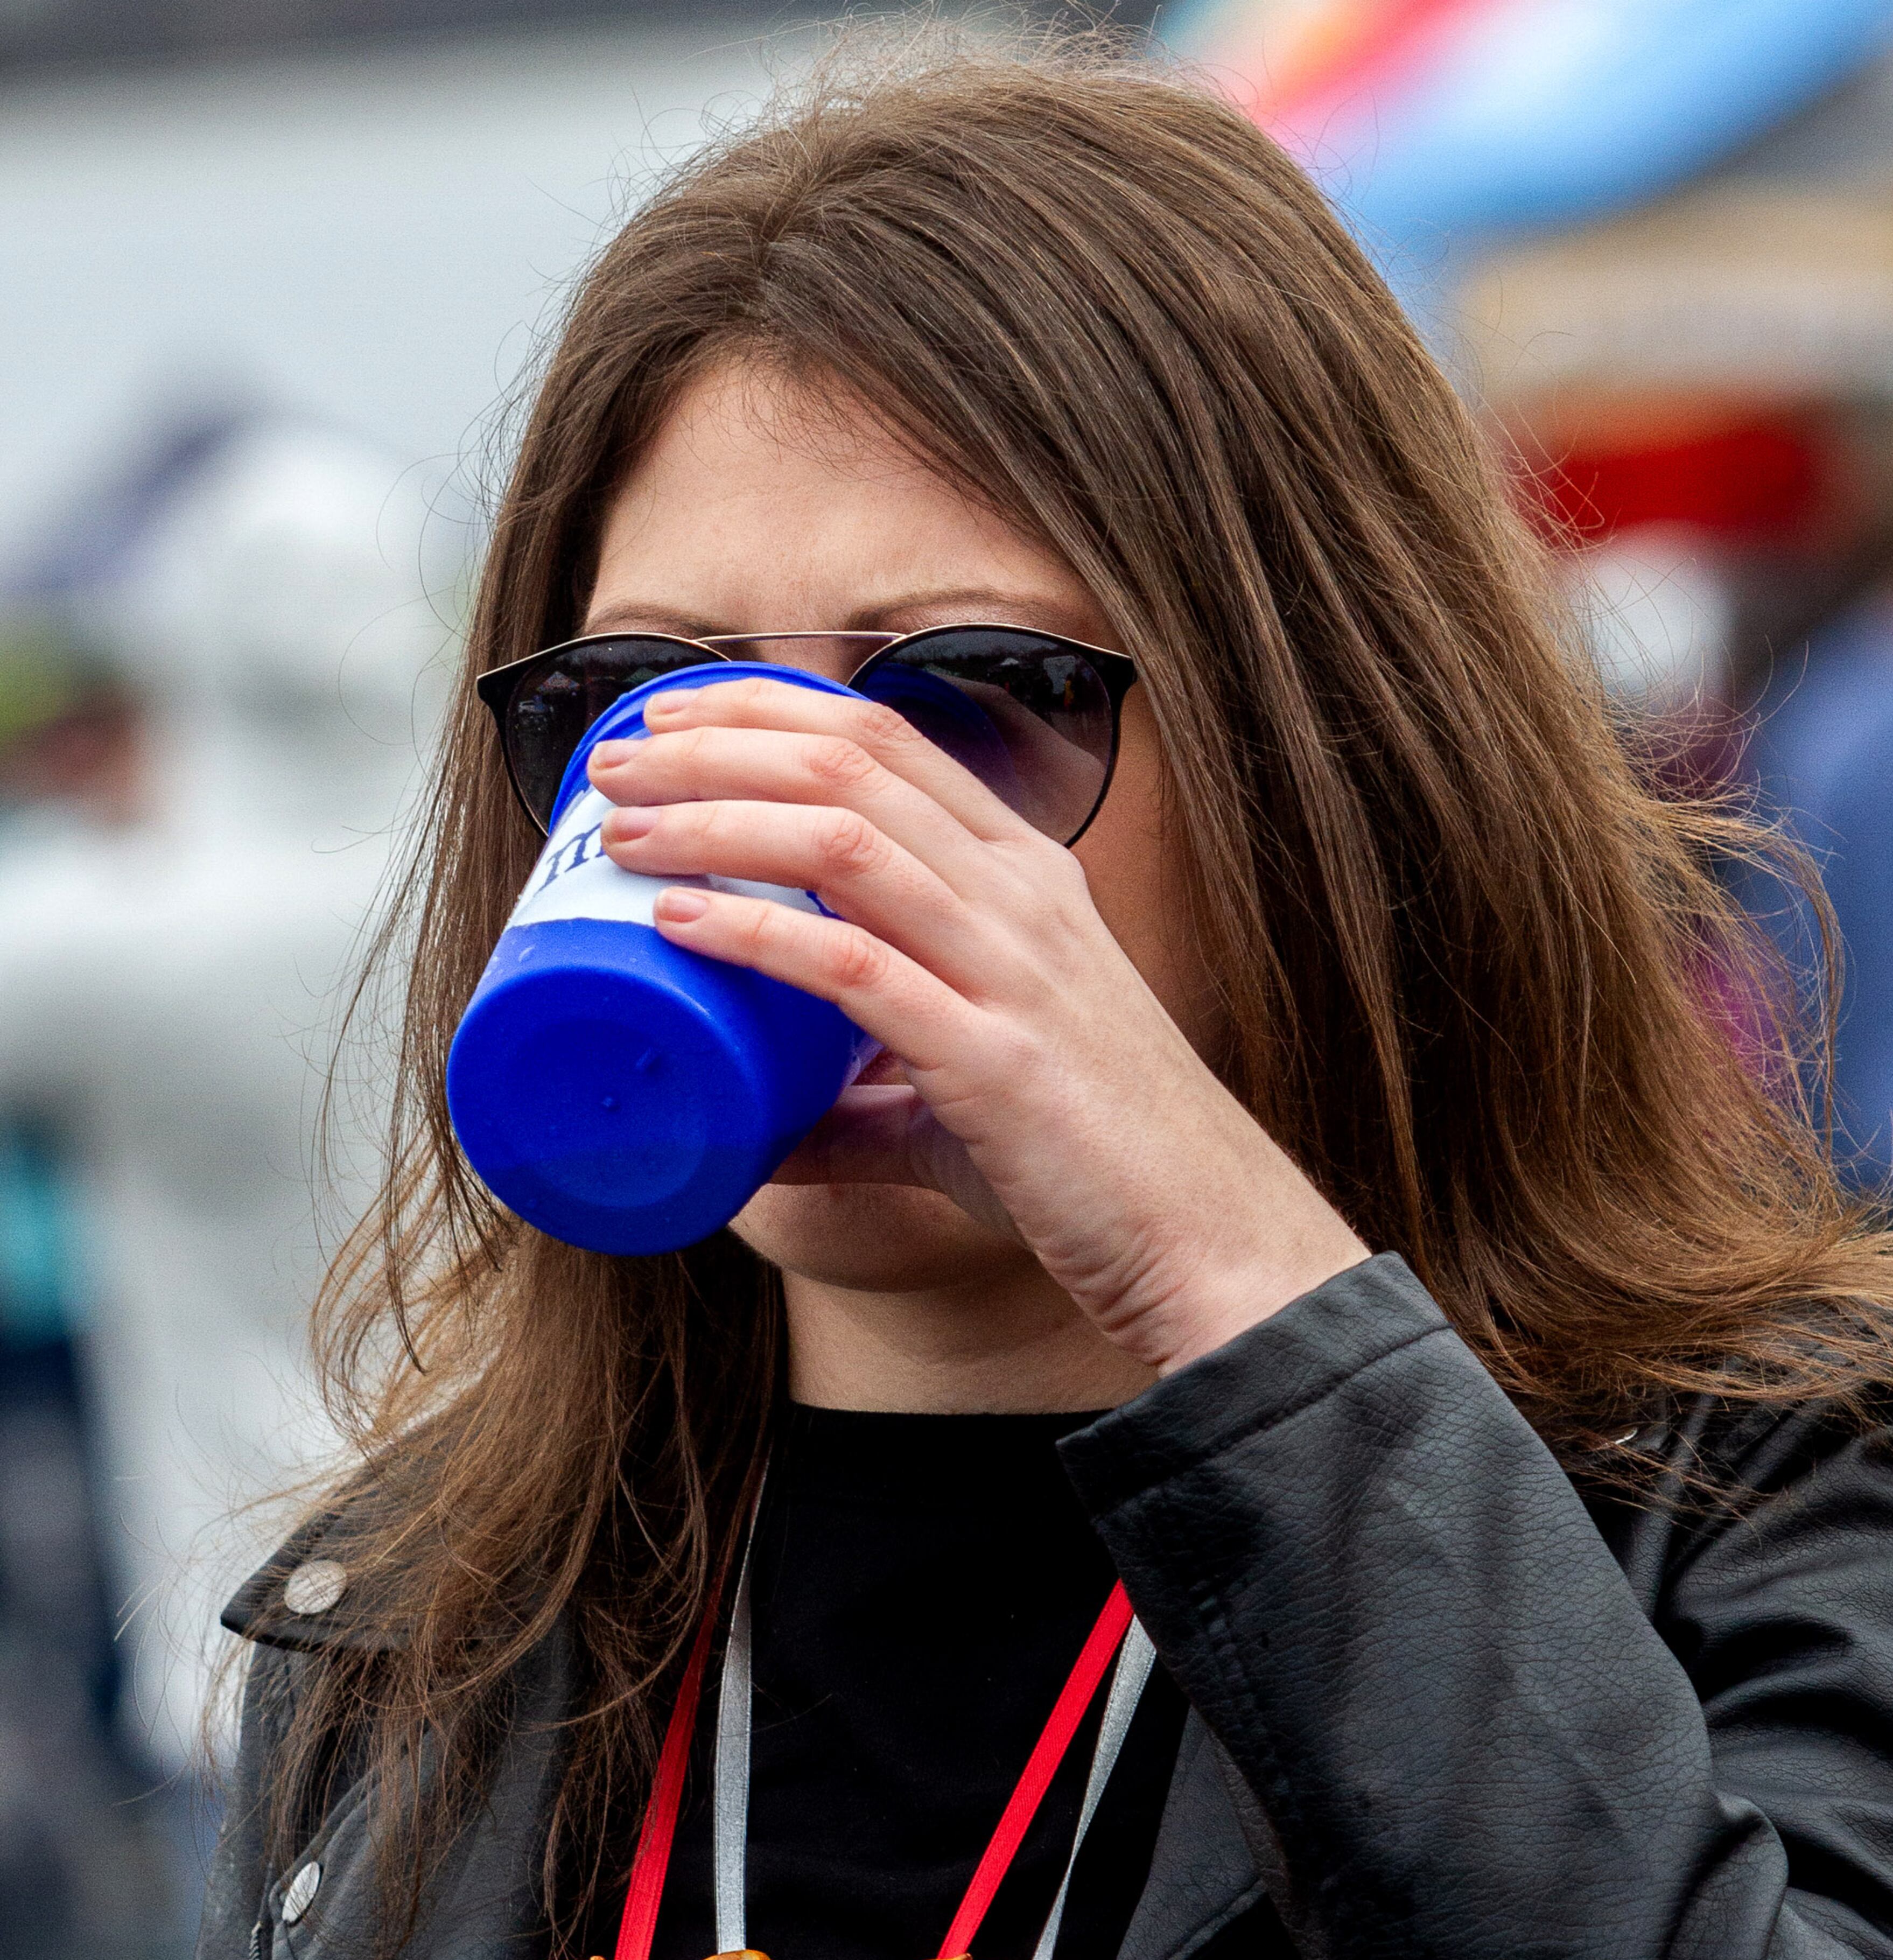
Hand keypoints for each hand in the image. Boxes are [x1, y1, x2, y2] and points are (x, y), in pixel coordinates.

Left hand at [587, 679, 1367, 1376]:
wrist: (1206, 1240)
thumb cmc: (1095, 1166)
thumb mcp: (968, 1106)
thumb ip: (865, 1111)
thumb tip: (763, 1135)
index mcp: (1025, 879)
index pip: (886, 741)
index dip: (768, 711)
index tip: (671, 719)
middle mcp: (1021, 897)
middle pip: (849, 761)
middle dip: (716, 742)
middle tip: (612, 762)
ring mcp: (1012, 967)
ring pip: (840, 837)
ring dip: (713, 816)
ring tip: (620, 826)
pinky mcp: (992, 1055)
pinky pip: (850, 963)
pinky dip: (752, 930)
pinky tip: (677, 921)